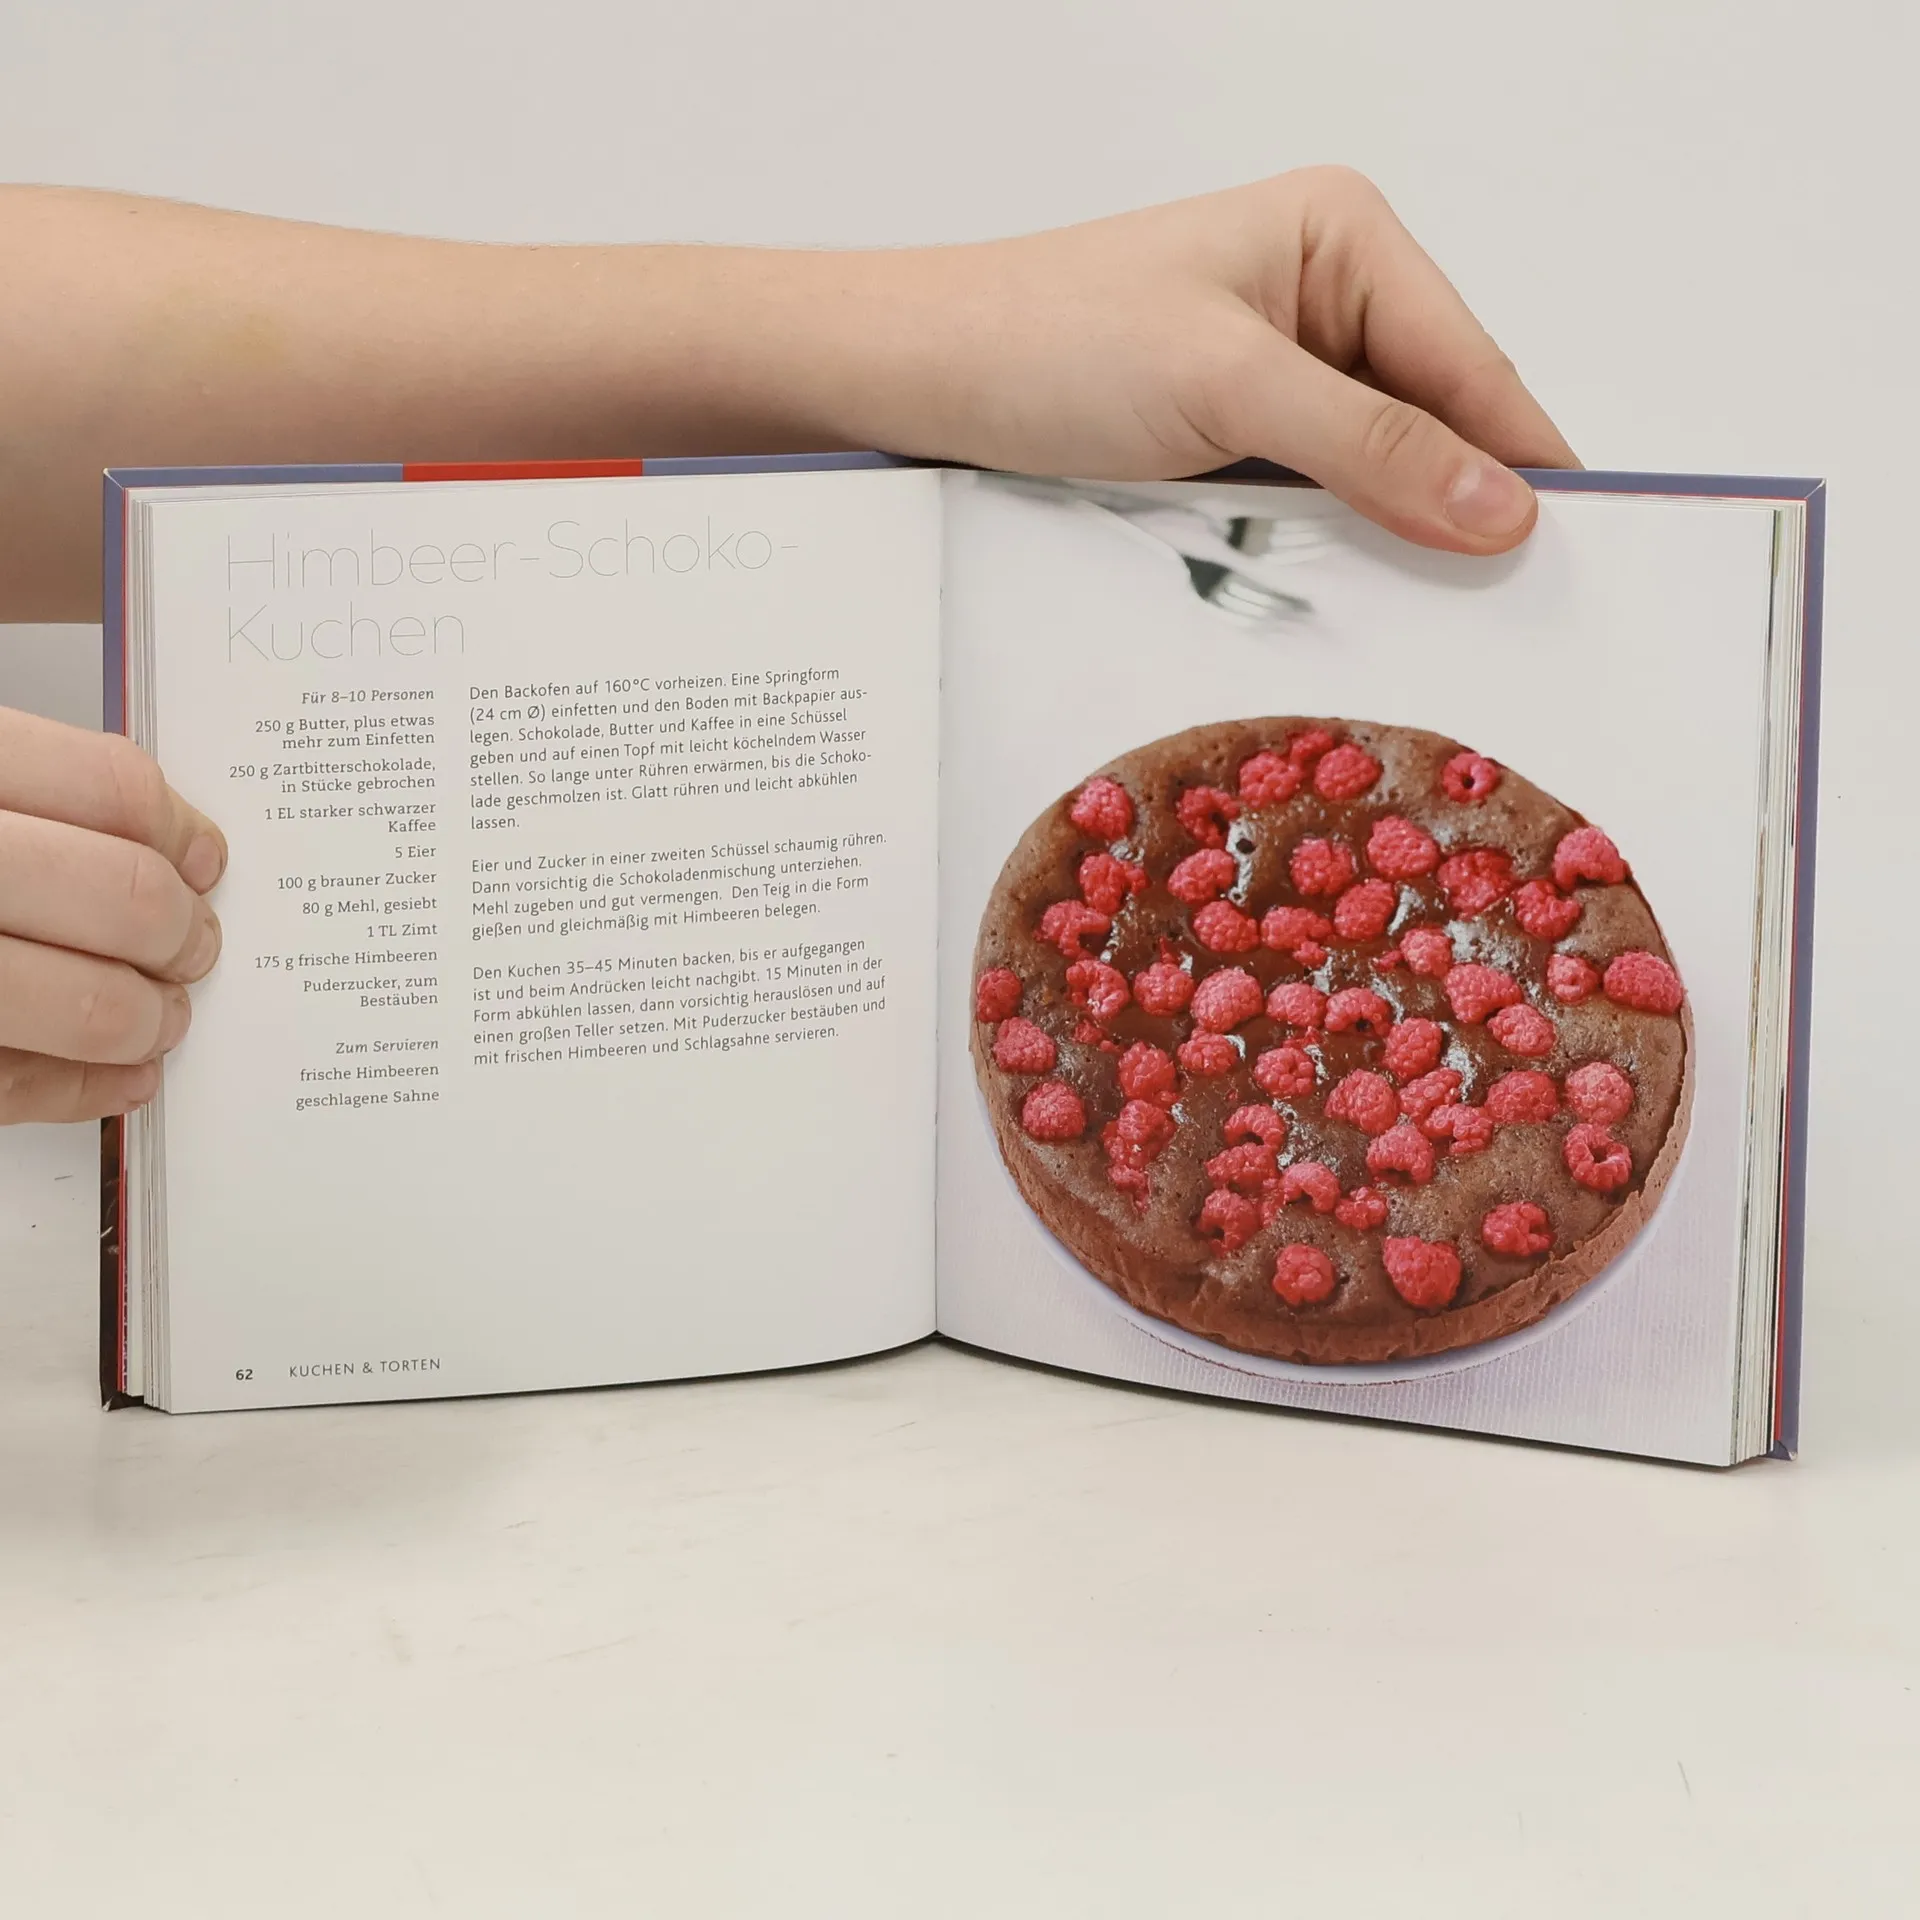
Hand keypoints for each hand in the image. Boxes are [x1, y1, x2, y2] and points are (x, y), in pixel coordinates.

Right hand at [0, 708, 224, 1122]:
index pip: (108, 787)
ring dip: (147, 1018)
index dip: (177, 831)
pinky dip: (89, 1087)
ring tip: (157, 1017)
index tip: (202, 862)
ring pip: (89, 1001)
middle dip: (181, 934)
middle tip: (191, 948)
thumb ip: (26, 797)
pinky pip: (16, 1082)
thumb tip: (169, 847)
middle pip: (123, 895)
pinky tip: (117, 1076)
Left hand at [831, 167, 1577, 553]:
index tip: (1576, 560)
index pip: (1473, 366)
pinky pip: (1310, 501)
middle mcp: (1324, 299)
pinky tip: (1339, 602)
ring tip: (1427, 626)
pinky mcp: (1232, 438)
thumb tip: (1499, 508)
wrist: (918, 378)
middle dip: (1454, 514)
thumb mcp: (1225, 385)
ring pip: (1374, 475)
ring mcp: (1278, 375)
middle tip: (1504, 621)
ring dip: (1383, 542)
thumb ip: (1370, 447)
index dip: (1523, 466)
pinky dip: (1323, 549)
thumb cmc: (1050, 342)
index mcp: (1345, 239)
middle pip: (1433, 425)